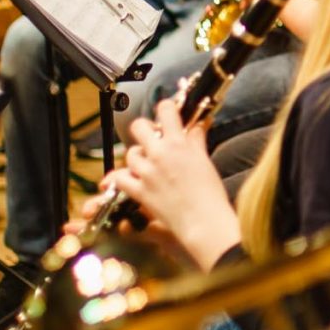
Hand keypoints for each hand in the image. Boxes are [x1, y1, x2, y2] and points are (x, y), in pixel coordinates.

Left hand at [106, 85, 241, 266]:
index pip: (165, 110)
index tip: (167, 114)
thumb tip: (197, 126)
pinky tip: (133, 180)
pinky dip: (124, 178)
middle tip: (152, 139)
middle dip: (145, 130)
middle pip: (139, 127)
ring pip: (130, 153)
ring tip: (148, 165)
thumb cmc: (210, 193)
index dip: (165, 108)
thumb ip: (197, 140)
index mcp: (179, 143)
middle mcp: (160, 153)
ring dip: (138, 157)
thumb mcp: (205, 160)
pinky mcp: (139, 191)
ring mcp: (147, 172)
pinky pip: (120, 177)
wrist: (204, 220)